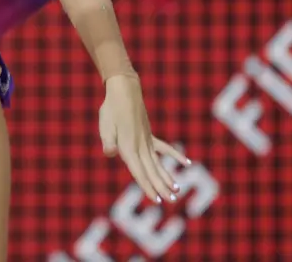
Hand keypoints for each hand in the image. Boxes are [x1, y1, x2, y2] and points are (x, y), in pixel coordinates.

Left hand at [98, 74, 189, 203]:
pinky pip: (163, 148)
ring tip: (177, 190)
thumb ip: (108, 141)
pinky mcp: (149, 135)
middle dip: (160, 187)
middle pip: (151, 171)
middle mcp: (140, 146)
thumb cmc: (111, 108)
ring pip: (158, 163)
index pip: (138, 172)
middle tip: (171, 201)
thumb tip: (110, 153)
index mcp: (128, 147)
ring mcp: (147, 140)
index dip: (147, 187)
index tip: (157, 200)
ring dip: (167, 177)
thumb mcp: (104, 124)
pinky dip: (175, 155)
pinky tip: (186, 162)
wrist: (124, 90)